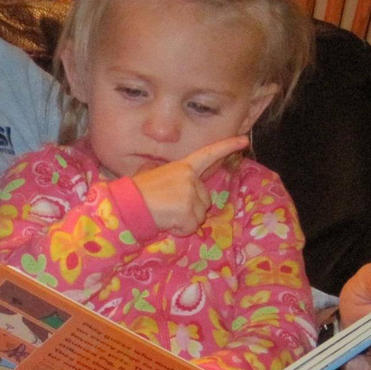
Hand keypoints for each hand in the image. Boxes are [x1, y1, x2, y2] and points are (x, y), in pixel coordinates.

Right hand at [132, 136, 249, 235]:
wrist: (126, 204)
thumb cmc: (136, 192)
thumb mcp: (153, 176)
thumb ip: (171, 178)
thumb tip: (173, 187)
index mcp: (182, 167)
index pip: (208, 154)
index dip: (226, 146)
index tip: (243, 140)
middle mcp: (190, 177)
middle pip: (204, 200)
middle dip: (190, 209)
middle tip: (167, 207)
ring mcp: (190, 193)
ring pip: (198, 216)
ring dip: (183, 220)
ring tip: (164, 213)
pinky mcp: (188, 210)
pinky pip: (190, 227)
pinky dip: (179, 229)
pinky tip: (165, 221)